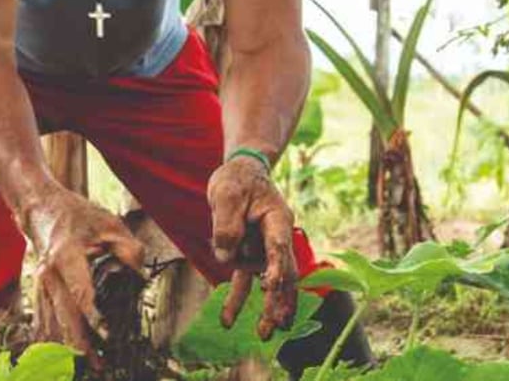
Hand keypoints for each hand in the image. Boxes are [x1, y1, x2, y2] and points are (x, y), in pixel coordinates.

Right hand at [22, 186, 145, 365]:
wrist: (41, 207)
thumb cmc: (76, 215)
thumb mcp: (109, 224)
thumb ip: (128, 249)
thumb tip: (138, 276)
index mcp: (67, 256)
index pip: (80, 292)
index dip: (93, 316)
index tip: (107, 334)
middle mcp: (50, 274)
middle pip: (64, 317)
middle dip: (82, 344)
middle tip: (100, 364)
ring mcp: (40, 283)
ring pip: (52, 323)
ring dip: (68, 346)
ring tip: (89, 364)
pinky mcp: (37, 289)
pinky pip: (44, 320)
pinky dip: (56, 338)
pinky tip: (66, 354)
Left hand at [207, 154, 297, 339]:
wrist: (241, 174)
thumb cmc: (236, 180)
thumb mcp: (226, 194)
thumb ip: (226, 224)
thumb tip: (225, 258)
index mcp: (276, 219)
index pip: (278, 246)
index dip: (276, 267)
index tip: (272, 286)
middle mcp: (275, 238)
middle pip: (283, 273)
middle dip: (281, 300)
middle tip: (279, 324)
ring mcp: (262, 249)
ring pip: (268, 284)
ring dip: (266, 308)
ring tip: (264, 334)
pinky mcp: (248, 256)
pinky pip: (243, 281)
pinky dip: (236, 300)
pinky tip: (227, 322)